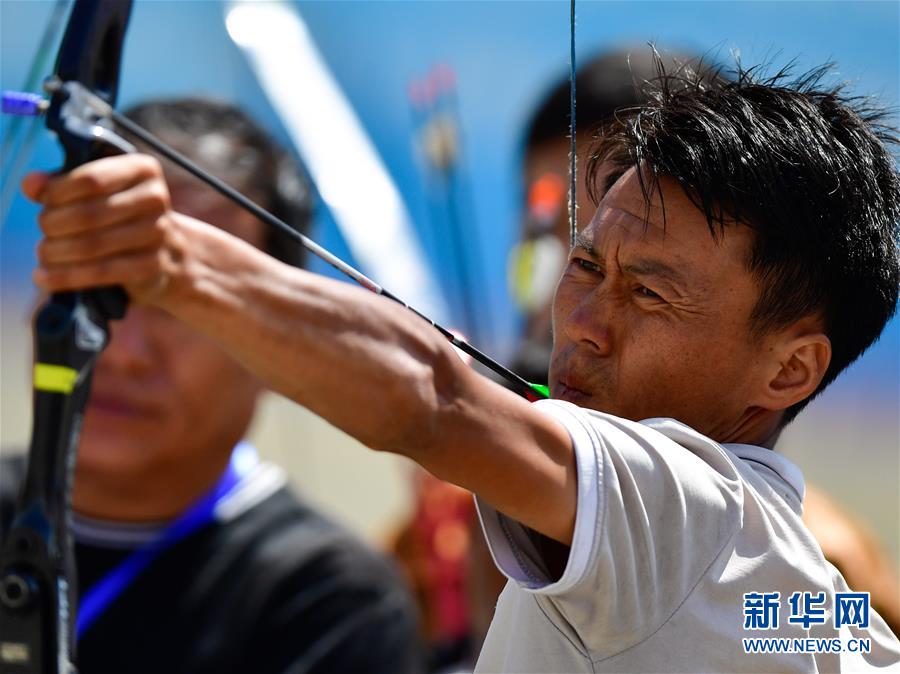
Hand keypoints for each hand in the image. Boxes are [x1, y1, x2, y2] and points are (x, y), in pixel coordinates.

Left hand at [23, 154, 185, 304]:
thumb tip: (31, 184)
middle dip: (54, 225)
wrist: (163, 248)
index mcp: (143, 169)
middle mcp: (156, 198)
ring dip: (57, 252)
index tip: (43, 202)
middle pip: (89, 214)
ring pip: (93, 245)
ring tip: (43, 254)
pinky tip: (46, 278)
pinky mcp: (153, 265)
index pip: (90, 179)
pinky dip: (68, 277)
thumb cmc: (119, 212)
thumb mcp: (95, 189)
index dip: (57, 193)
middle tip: (44, 231)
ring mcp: (158, 233)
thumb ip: (60, 183)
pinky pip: (102, 272)